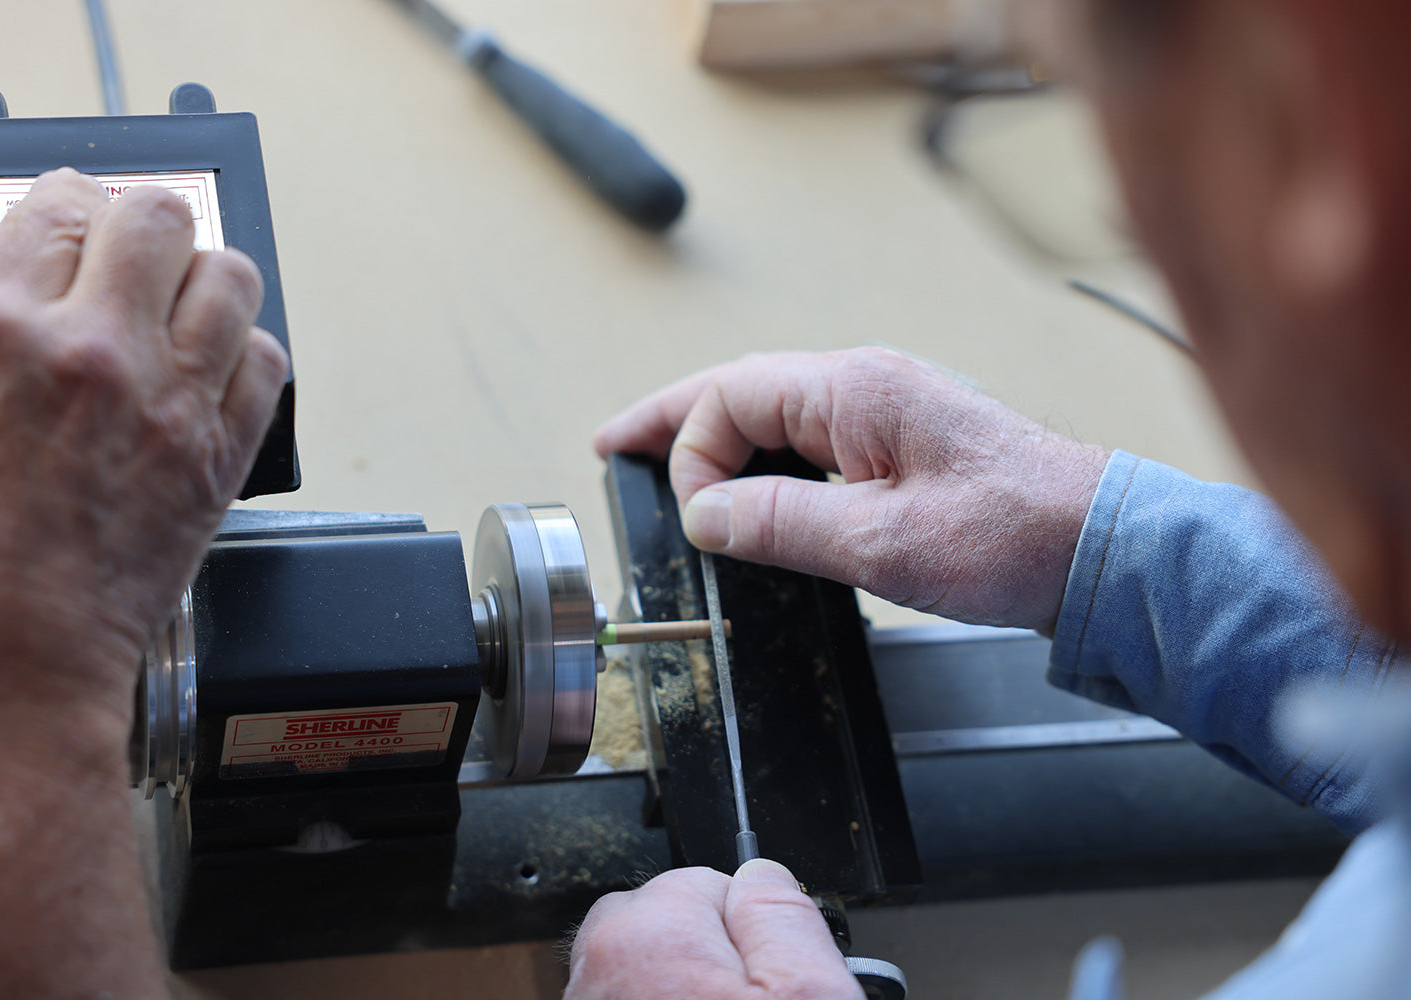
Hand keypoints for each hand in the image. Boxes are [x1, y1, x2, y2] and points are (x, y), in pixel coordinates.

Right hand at [0, 168, 287, 716]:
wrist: (7, 652)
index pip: (58, 204)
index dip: (68, 203)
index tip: (72, 218)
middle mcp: (92, 353)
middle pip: (160, 217)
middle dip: (142, 226)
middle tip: (128, 255)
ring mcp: (169, 402)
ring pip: (231, 276)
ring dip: (203, 279)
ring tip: (177, 303)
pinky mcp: (220, 454)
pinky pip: (266, 359)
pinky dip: (243, 351)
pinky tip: (209, 367)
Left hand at [566, 859, 859, 999]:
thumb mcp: (808, 995)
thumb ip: (784, 915)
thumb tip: (763, 874)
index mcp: (647, 934)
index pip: (707, 879)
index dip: (753, 930)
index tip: (770, 976)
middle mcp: (597, 969)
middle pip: (664, 922)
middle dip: (707, 954)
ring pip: (643, 973)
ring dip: (678, 989)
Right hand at [595, 348, 1107, 631]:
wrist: (1101, 548)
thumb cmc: (1017, 534)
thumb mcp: (884, 541)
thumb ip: (784, 522)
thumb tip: (708, 515)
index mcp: (856, 389)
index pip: (731, 397)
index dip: (690, 452)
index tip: (694, 521)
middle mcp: (866, 386)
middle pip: (742, 390)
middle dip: (675, 422)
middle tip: (617, 450)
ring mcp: (886, 412)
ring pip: (775, 413)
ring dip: (717, 440)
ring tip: (665, 468)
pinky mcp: (902, 446)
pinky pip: (810, 438)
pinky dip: (764, 459)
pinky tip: (751, 491)